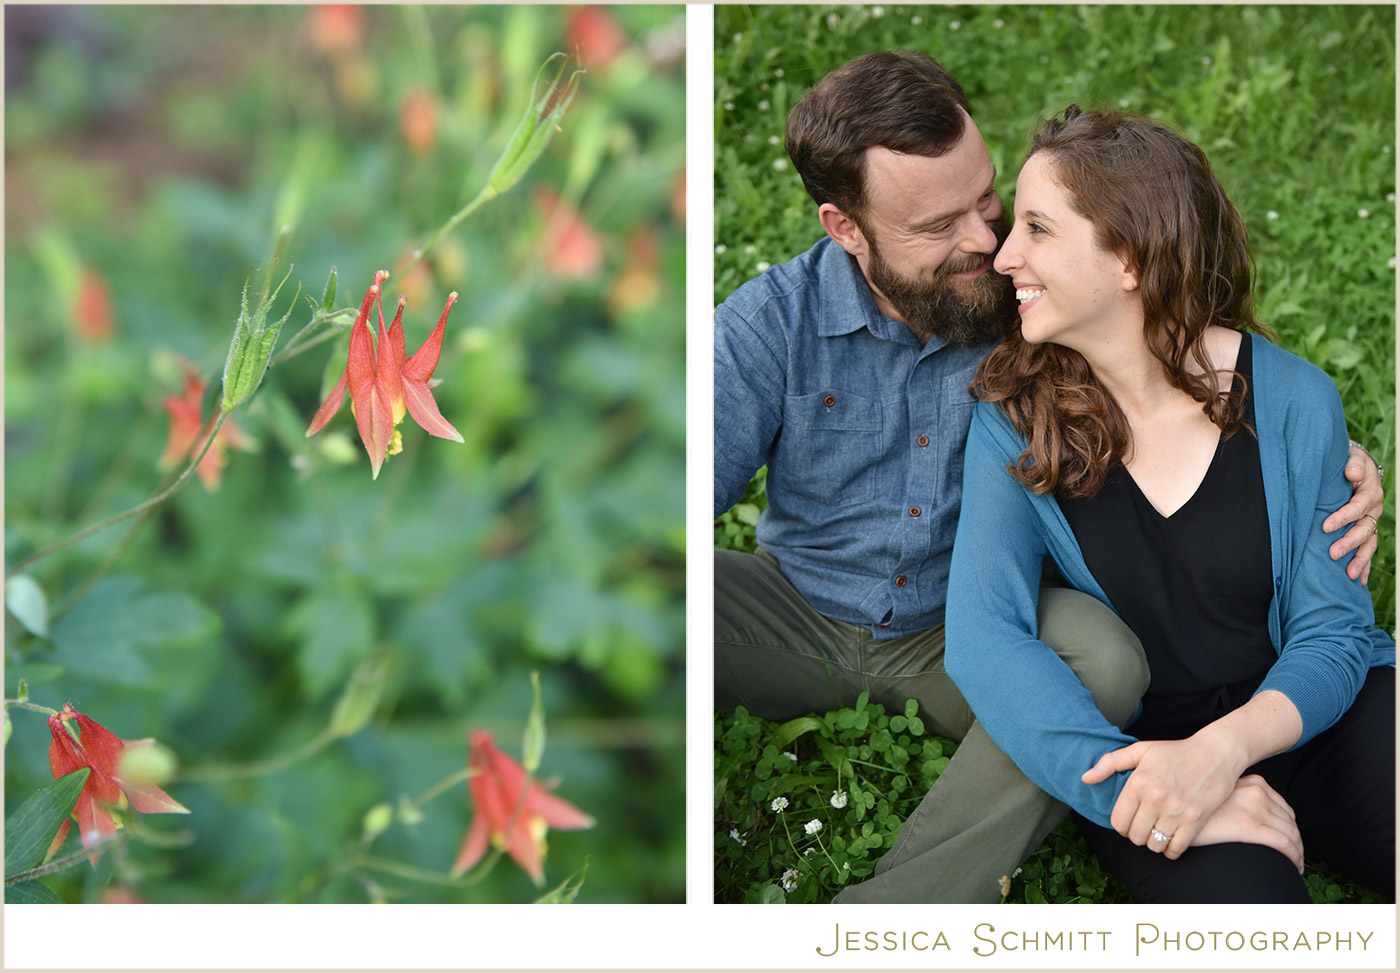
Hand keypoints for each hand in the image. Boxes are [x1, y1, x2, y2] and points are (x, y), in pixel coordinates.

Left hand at [1081, 731, 1246, 859]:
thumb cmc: (1175, 751)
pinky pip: (1176, 848)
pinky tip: (1170, 842)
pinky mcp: (1195, 820)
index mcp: (1138, 782)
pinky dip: (1170, 850)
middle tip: (1142, 828)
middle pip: (1135, 836)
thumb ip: (1109, 763)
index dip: (1120, 826)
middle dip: (1136, 835)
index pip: (1118, 821)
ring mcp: (1176, 810)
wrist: (1215, 753)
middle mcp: (1155, 798)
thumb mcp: (1140, 750)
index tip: (1127, 822)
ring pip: (1153, 845)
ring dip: (1153, 843)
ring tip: (1156, 833)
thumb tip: (1085, 778)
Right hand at [1193, 775, 1303, 872]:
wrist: (1174, 816)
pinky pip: (1284, 844)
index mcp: (1252, 782)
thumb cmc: (1194, 809)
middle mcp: (1256, 791)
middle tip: (1296, 857)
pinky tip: (1294, 867)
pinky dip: (1294, 857)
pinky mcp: (1250, 826)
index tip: (1291, 842)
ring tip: (1296, 865)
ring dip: (1298, 851)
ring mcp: (1254, 807)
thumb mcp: (1220, 796)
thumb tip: (1251, 818)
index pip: (1283, 807)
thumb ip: (1238, 800)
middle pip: (1289, 820)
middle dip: (1296, 841)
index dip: (1291, 827)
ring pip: (1291, 833)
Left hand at [1324, 443, 1382, 582]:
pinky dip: (1365, 565)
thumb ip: (1353, 465)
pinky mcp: (1366, 530)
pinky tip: (1359, 581)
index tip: (1326, 527)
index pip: (1357, 506)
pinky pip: (1368, 550)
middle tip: (1333, 553)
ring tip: (1350, 575)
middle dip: (1350, 542)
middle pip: (1365, 529)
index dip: (1343, 517)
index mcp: (1369, 491)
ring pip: (1369, 543)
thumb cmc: (1348, 462)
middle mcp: (1373, 509)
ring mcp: (1371, 521)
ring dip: (1360, 559)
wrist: (1353, 466)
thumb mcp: (1352, 458)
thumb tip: (1352, 473)